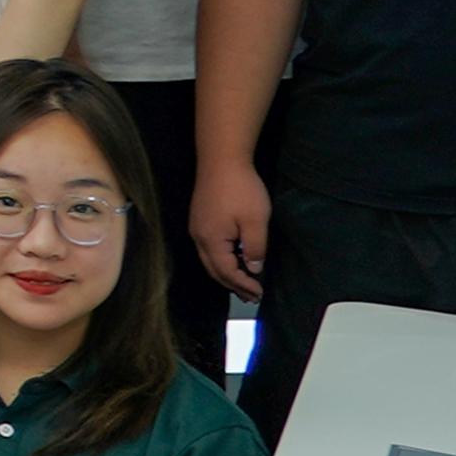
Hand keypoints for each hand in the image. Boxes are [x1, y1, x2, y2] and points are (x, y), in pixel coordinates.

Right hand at [193, 159, 272, 305]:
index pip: (226, 272)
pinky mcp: (200, 219)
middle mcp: (198, 237)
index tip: (259, 293)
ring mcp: (197, 227)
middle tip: (250, 296)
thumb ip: (255, 248)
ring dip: (226, 273)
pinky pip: (208, 248)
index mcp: (211, 241)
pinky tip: (232, 259)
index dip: (243, 285)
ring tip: (242, 282)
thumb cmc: (240, 188)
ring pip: (209, 260)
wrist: (221, 159)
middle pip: (213, 270)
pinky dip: (221, 260)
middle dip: (232, 285)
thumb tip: (253, 268)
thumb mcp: (255, 221)